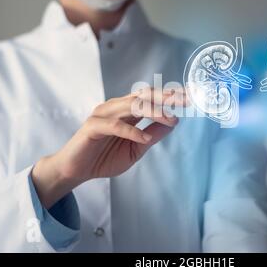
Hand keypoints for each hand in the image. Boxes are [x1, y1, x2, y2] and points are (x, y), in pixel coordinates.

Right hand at [31, 88, 186, 207]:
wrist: (76, 170)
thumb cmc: (104, 158)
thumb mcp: (136, 149)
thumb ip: (152, 136)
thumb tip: (174, 122)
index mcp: (127, 111)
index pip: (151, 98)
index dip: (170, 96)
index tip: (190, 97)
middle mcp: (116, 108)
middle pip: (144, 96)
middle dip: (166, 97)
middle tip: (185, 100)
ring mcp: (103, 114)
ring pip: (132, 106)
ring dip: (153, 112)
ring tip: (171, 119)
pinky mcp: (93, 126)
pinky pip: (115, 125)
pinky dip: (132, 131)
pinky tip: (144, 138)